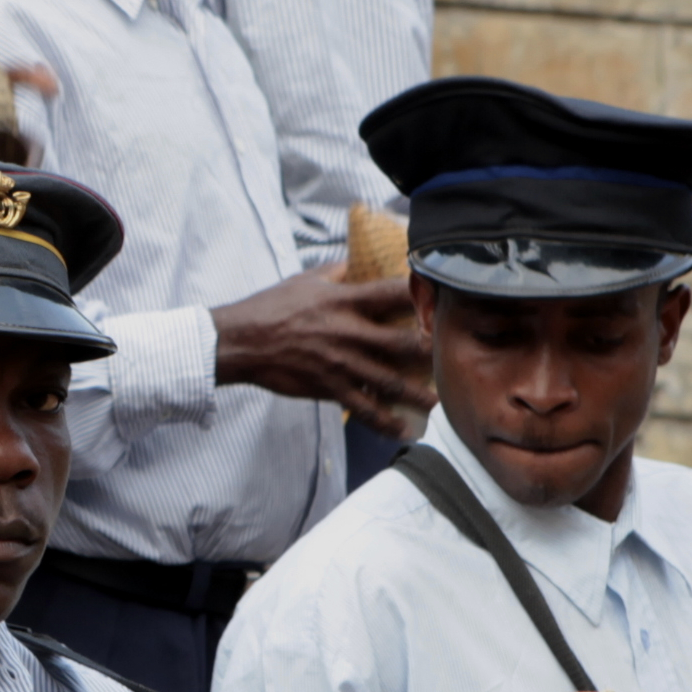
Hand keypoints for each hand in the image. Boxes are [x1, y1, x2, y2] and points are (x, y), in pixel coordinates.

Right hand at [211, 270, 434, 435]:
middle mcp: (348, 332)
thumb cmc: (270, 308)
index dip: (420, 293)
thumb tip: (354, 263)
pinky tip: (402, 429)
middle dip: (431, 351)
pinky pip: (364, 408)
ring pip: (390, 381)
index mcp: (344, 300)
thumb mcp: (304, 281)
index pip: (391, 292)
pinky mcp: (329, 388)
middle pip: (402, 342)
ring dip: (418, 393)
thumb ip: (334, 273)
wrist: (240, 342)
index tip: (441, 297)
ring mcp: (341, 363)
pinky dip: (385, 421)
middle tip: (451, 356)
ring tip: (438, 402)